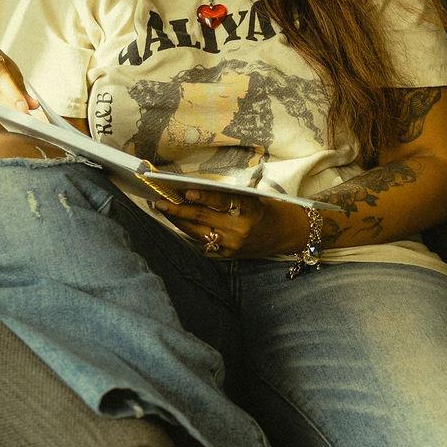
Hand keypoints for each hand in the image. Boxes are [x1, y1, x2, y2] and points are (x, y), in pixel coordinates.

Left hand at [152, 188, 300, 258]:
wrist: (286, 234)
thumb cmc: (267, 209)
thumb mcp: (252, 197)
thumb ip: (228, 197)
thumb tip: (196, 191)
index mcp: (249, 210)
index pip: (221, 201)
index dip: (202, 196)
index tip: (185, 192)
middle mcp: (240, 229)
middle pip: (203, 218)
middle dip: (179, 210)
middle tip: (160, 202)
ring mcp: (233, 245)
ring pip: (199, 232)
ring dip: (179, 222)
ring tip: (164, 210)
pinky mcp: (229, 255)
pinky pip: (205, 243)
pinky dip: (191, 233)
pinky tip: (179, 224)